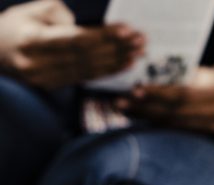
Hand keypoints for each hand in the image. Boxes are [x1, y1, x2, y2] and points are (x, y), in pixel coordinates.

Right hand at [0, 0, 143, 88]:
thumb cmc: (15, 25)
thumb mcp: (31, 11)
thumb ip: (59, 15)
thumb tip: (86, 29)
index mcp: (32, 41)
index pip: (76, 40)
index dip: (104, 36)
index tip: (127, 30)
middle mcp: (38, 64)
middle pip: (87, 57)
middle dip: (117, 48)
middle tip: (142, 40)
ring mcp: (45, 79)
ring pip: (89, 70)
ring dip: (118, 61)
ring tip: (140, 52)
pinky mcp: (53, 86)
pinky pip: (85, 78)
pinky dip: (107, 71)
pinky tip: (126, 64)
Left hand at [116, 67, 213, 132]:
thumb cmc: (206, 78)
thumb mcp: (195, 72)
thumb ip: (175, 78)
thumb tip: (140, 80)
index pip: (182, 94)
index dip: (157, 94)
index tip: (134, 90)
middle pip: (174, 113)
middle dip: (144, 108)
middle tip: (120, 103)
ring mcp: (212, 127)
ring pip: (172, 124)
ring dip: (145, 118)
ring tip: (123, 111)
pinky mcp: (204, 134)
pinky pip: (175, 130)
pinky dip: (155, 124)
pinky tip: (138, 119)